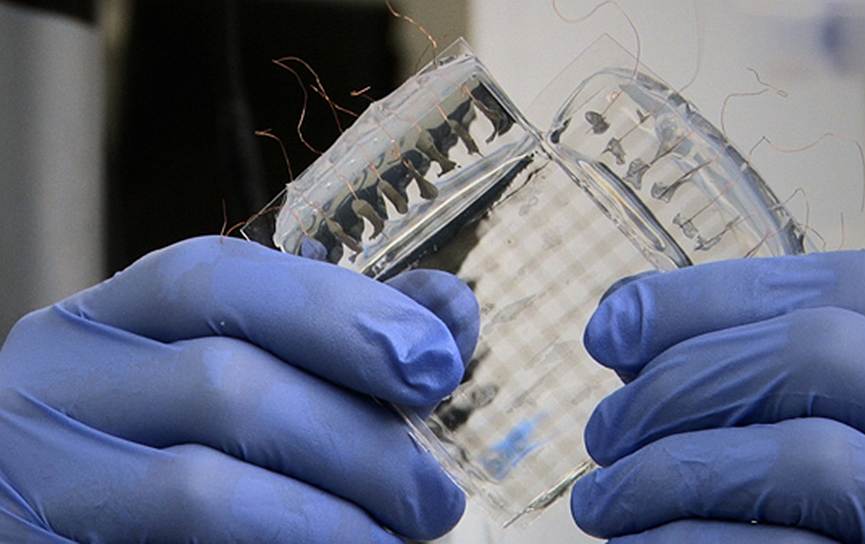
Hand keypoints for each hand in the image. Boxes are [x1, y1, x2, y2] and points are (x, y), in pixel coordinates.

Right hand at [0, 236, 478, 542]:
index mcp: (112, 316)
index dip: (339, 315)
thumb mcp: (247, 368)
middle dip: (357, 439)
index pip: (217, 279)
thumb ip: (339, 339)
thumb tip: (449, 309)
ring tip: (402, 535)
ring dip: (329, 518)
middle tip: (435, 494)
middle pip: (223, 384)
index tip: (437, 363)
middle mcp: (58, 381)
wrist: (85, 523)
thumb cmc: (182, 439)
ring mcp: (43, 476)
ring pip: (198, 487)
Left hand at [572, 251, 864, 542]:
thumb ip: (789, 362)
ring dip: (670, 474)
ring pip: (802, 457)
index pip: (843, 286)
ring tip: (602, 500)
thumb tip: (638, 332)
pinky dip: (689, 542)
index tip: (613, 324)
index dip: (709, 296)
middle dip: (680, 385)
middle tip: (603, 430)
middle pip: (815, 353)